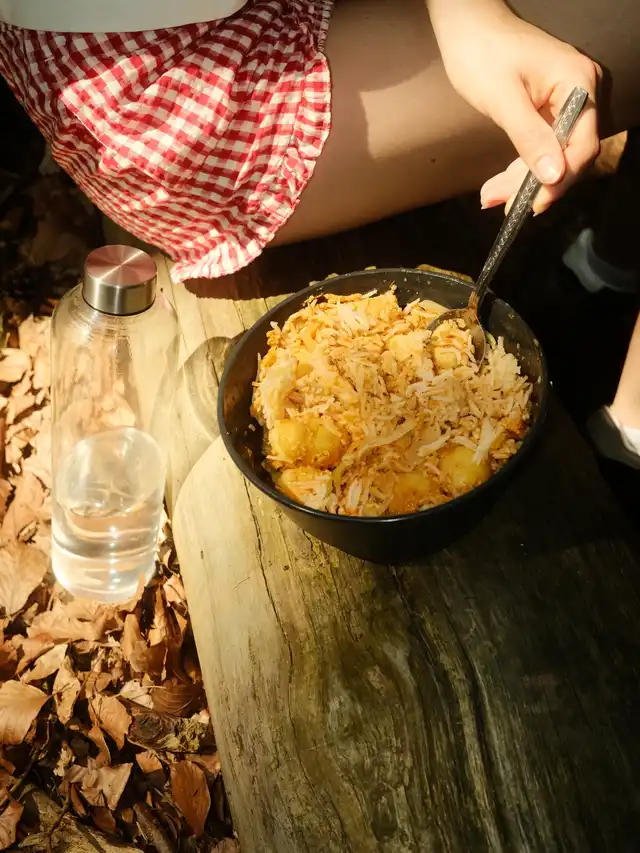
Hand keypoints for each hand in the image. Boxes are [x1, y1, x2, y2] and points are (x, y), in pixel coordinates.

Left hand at [429, 0, 599, 213]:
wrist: (466, 24)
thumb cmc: (481, 51)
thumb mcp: (503, 100)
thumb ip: (530, 138)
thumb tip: (553, 175)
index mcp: (577, 83)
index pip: (582, 144)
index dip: (560, 179)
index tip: (534, 204)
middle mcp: (579, 91)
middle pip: (569, 153)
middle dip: (536, 184)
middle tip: (502, 204)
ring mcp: (565, 99)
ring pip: (553, 153)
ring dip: (524, 179)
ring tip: (492, 197)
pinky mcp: (548, 107)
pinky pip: (543, 144)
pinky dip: (522, 165)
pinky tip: (500, 184)